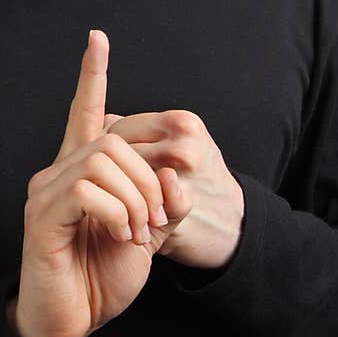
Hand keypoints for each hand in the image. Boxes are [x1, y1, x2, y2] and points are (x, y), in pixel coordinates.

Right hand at [8, 30, 184, 336]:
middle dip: (149, 176)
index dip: (92, 75)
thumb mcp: (147, 235)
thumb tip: (176, 178)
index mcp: (82, 172)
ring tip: (140, 233)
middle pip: (113, 139)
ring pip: (101, 159)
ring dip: (136, 197)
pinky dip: (117, 211)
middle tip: (158, 221)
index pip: (85, 111)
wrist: (69, 321)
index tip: (98, 38)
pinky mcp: (41, 218)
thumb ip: (164, 203)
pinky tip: (122, 237)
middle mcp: (57, 173)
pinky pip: (85, 190)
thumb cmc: (101, 276)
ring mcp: (45, 193)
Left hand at [101, 110, 244, 269]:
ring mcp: (181, 180)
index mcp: (181, 123)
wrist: (234, 218)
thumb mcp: (180, 140)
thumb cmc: (199, 176)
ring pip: (122, 180)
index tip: (104, 164)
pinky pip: (136, 207)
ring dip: (115, 192)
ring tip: (118, 201)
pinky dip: (128, 213)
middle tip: (107, 186)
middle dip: (108, 170)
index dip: (103, 148)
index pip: (117, 129)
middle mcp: (182, 148)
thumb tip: (102, 118)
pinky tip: (132, 218)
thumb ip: (142, 129)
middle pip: (115, 155)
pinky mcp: (175, 212)